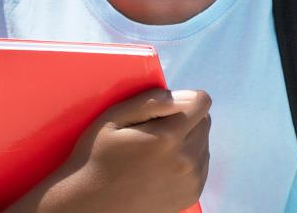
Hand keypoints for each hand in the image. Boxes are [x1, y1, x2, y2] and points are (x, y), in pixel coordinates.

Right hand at [60, 88, 211, 212]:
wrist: (91, 207)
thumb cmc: (97, 158)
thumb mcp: (112, 119)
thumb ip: (149, 101)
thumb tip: (179, 94)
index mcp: (168, 138)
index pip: (201, 101)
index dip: (183, 98)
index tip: (164, 109)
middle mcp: (186, 160)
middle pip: (204, 121)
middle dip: (185, 118)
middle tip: (155, 131)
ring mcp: (192, 181)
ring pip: (203, 142)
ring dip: (187, 139)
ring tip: (156, 151)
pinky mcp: (192, 194)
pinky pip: (201, 163)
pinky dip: (188, 159)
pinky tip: (162, 166)